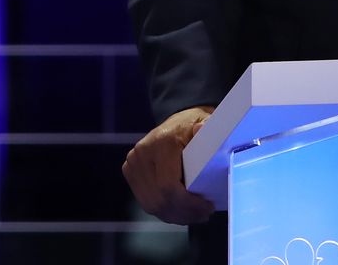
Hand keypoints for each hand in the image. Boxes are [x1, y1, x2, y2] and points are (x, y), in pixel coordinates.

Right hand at [123, 105, 216, 224]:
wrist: (176, 121)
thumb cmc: (193, 126)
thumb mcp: (205, 124)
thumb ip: (207, 130)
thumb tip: (202, 129)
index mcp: (160, 143)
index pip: (168, 186)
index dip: (188, 203)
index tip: (207, 207)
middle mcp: (141, 153)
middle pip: (159, 199)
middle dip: (184, 213)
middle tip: (204, 214)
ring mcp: (132, 163)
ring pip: (151, 205)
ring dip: (175, 215)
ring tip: (195, 215)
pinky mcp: (130, 171)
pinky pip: (146, 202)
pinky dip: (165, 212)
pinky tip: (181, 212)